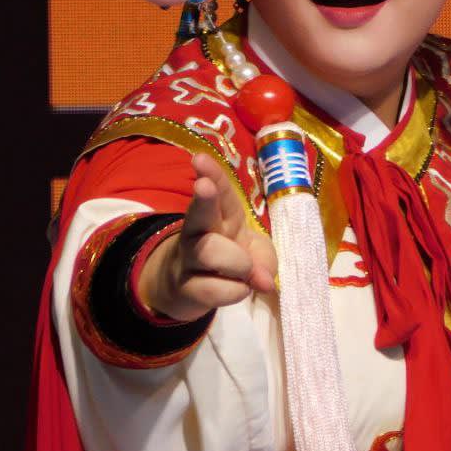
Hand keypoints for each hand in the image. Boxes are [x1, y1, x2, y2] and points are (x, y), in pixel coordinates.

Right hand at [137, 153, 276, 322]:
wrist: (193, 288)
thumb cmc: (232, 259)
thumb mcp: (256, 254)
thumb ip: (265, 262)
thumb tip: (263, 281)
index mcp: (221, 213)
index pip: (218, 190)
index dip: (212, 173)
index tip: (199, 158)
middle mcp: (199, 231)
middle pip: (199, 212)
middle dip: (204, 198)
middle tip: (204, 186)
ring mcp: (189, 259)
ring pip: (207, 251)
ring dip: (237, 262)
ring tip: (247, 270)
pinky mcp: (186, 288)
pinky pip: (211, 289)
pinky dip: (233, 291)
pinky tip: (238, 289)